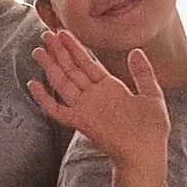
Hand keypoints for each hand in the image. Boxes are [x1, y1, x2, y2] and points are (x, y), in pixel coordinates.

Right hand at [28, 30, 169, 181]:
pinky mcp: (80, 122)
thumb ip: (143, 73)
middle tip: (45, 34)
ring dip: (50, 66)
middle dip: (59, 51)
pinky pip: (57, 109)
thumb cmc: (152, 130)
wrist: (147, 153)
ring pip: (63, 83)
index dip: (75, 47)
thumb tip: (135, 51)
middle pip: (72, 69)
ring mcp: (85, 108)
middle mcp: (94, 96)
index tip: (63, 32)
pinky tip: (33, 84)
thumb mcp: (153, 95)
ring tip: (38, 49)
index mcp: (110, 88)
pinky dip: (44, 98)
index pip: (87, 63)